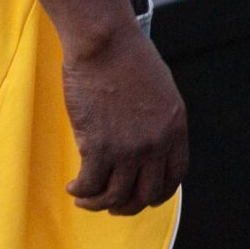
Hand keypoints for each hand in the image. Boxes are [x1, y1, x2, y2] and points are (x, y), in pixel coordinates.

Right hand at [61, 20, 187, 214]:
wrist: (105, 43)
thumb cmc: (127, 56)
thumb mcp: (160, 90)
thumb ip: (158, 121)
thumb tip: (147, 144)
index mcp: (175, 127)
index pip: (175, 176)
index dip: (159, 193)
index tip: (144, 196)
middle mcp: (157, 143)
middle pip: (146, 194)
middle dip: (127, 205)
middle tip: (111, 202)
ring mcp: (129, 148)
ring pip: (116, 197)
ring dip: (98, 204)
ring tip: (85, 198)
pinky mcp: (99, 147)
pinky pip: (91, 186)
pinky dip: (81, 192)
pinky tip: (74, 186)